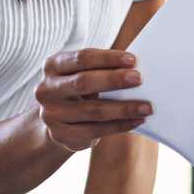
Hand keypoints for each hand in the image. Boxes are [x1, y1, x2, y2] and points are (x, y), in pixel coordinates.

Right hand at [35, 49, 152, 152]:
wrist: (57, 120)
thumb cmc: (79, 90)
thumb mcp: (82, 74)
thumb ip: (101, 69)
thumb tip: (135, 69)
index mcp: (52, 66)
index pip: (82, 58)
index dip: (108, 58)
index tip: (133, 60)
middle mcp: (46, 89)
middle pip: (83, 82)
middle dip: (114, 80)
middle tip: (139, 79)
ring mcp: (51, 114)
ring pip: (93, 110)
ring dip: (124, 108)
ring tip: (146, 106)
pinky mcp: (60, 135)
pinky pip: (96, 130)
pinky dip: (120, 125)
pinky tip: (137, 121)